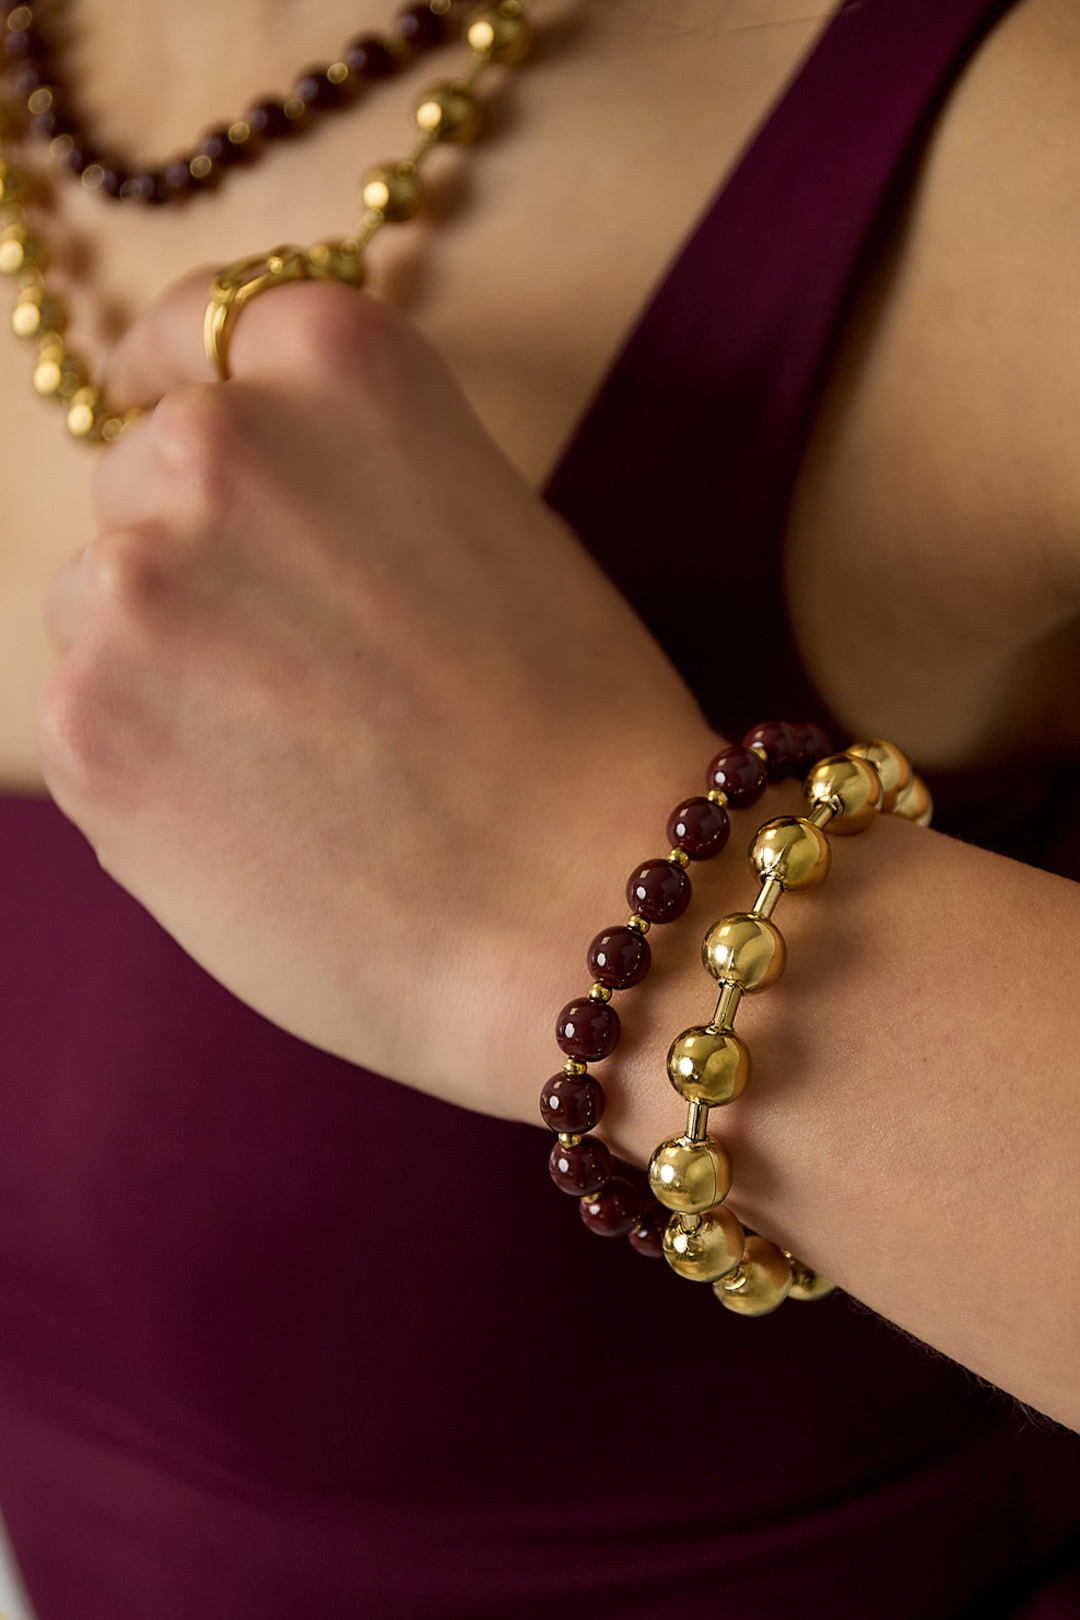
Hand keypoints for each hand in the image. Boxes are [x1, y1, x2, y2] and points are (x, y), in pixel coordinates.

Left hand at [38, 269, 716, 1120]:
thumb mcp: (483, 522)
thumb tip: (229, 509)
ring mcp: (132, 587)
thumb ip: (344, 475)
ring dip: (164, 667)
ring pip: (98, 609)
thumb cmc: (575, 731)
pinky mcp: (84, 730)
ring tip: (299, 763)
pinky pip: (87, 726)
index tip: (199, 450)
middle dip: (197, 557)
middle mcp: (214, 443)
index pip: (191, 330)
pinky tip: (264, 821)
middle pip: (139, 481)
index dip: (188, 394)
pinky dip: (151, 769)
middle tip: (307, 670)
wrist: (585, 905)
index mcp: (334, 361)